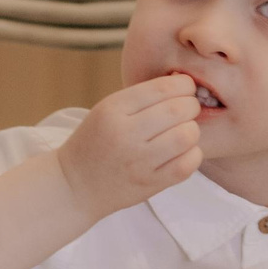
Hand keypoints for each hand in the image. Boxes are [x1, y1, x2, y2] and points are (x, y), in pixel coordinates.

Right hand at [55, 74, 203, 221]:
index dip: (184, 84)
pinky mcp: (149, 184)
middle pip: (178, 110)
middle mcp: (125, 134)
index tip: (185, 88)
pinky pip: (187, 165)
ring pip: (187, 136)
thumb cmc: (97, 141)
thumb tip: (184, 83)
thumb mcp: (107, 110)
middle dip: (191, 105)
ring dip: (192, 130)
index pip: (162, 88)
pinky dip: (192, 154)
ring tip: (183, 131)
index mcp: (113, 109)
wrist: (75, 185)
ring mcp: (138, 161)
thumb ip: (142, 97)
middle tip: (188, 109)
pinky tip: (182, 152)